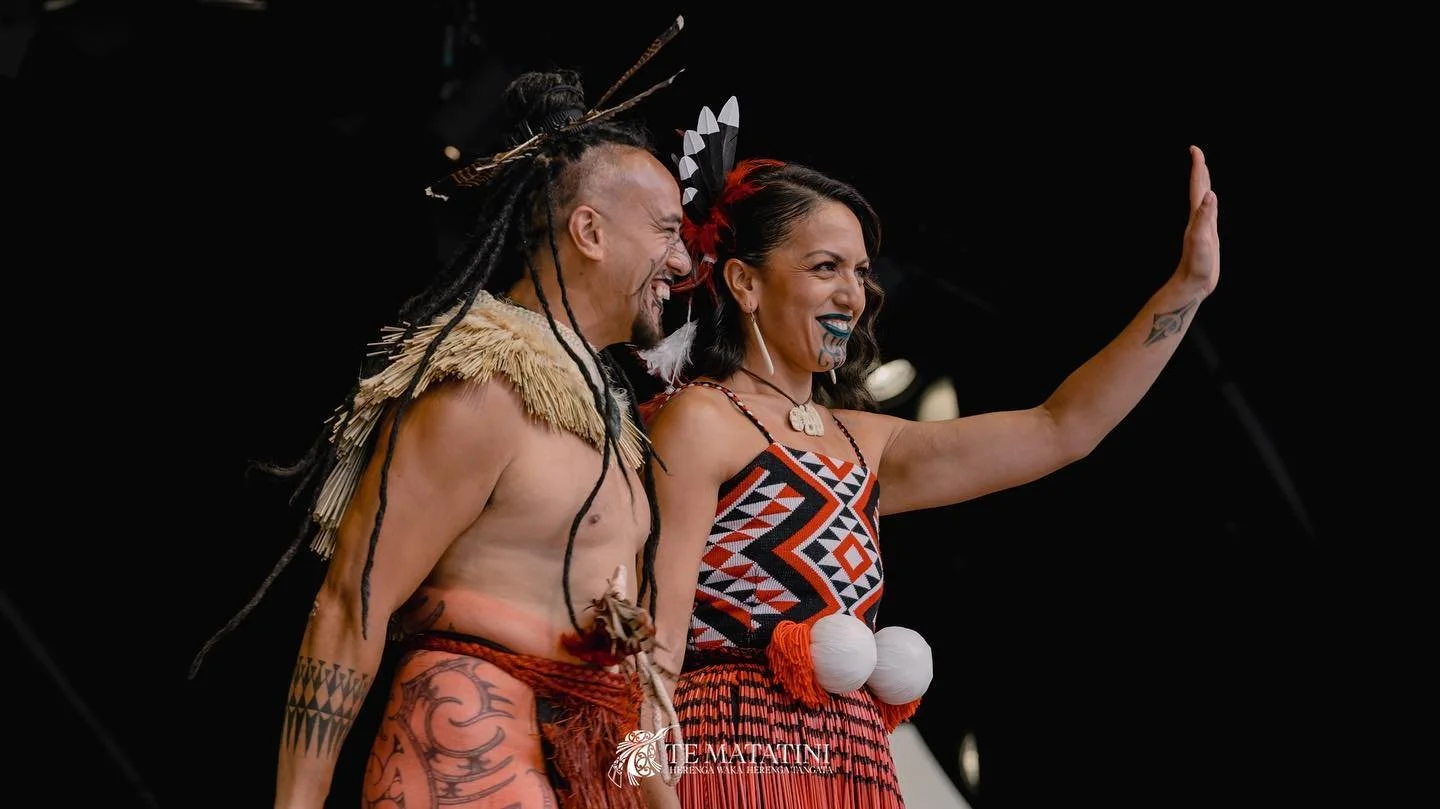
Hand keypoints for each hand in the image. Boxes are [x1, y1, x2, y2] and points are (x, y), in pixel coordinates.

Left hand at [1175, 145, 1219, 296]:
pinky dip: (1210, 203)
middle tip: (1197, 153)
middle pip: (1199, 188)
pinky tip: (1211, 203)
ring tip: (1204, 172)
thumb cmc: (1197, 264)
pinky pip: (1209, 213)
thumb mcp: (1201, 239)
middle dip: (1200, 169)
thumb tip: (1210, 194)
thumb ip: (1204, 216)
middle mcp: (1198, 218)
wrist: (1193, 284)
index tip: (1194, 149)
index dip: (1198, 167)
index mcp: (1197, 216)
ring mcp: (1202, 227)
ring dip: (1204, 184)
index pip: (1198, 186)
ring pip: (1203, 199)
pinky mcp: (1207, 236)